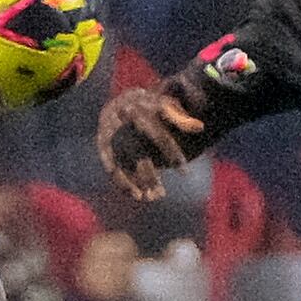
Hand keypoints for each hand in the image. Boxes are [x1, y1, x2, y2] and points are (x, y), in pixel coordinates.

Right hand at [94, 87, 203, 201]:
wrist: (123, 102)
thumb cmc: (151, 107)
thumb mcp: (167, 107)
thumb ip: (181, 118)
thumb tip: (199, 127)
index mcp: (141, 109)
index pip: (158, 135)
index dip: (171, 154)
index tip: (184, 173)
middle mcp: (122, 121)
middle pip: (136, 152)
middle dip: (148, 175)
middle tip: (161, 194)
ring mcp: (109, 133)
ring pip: (121, 162)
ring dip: (133, 182)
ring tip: (147, 198)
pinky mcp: (102, 143)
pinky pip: (110, 165)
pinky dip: (120, 180)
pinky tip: (135, 193)